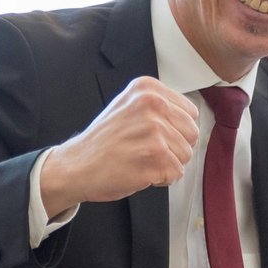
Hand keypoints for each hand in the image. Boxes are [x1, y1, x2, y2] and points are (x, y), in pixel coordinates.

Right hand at [40, 77, 198, 217]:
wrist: (75, 166)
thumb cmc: (104, 142)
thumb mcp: (129, 107)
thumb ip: (159, 107)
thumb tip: (191, 119)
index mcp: (147, 88)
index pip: (190, 113)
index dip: (176, 130)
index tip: (152, 135)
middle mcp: (152, 104)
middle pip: (192, 134)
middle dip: (175, 148)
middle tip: (146, 151)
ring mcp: (154, 130)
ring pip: (186, 155)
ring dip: (167, 164)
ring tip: (140, 159)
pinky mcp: (155, 156)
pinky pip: (177, 173)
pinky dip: (162, 179)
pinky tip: (140, 171)